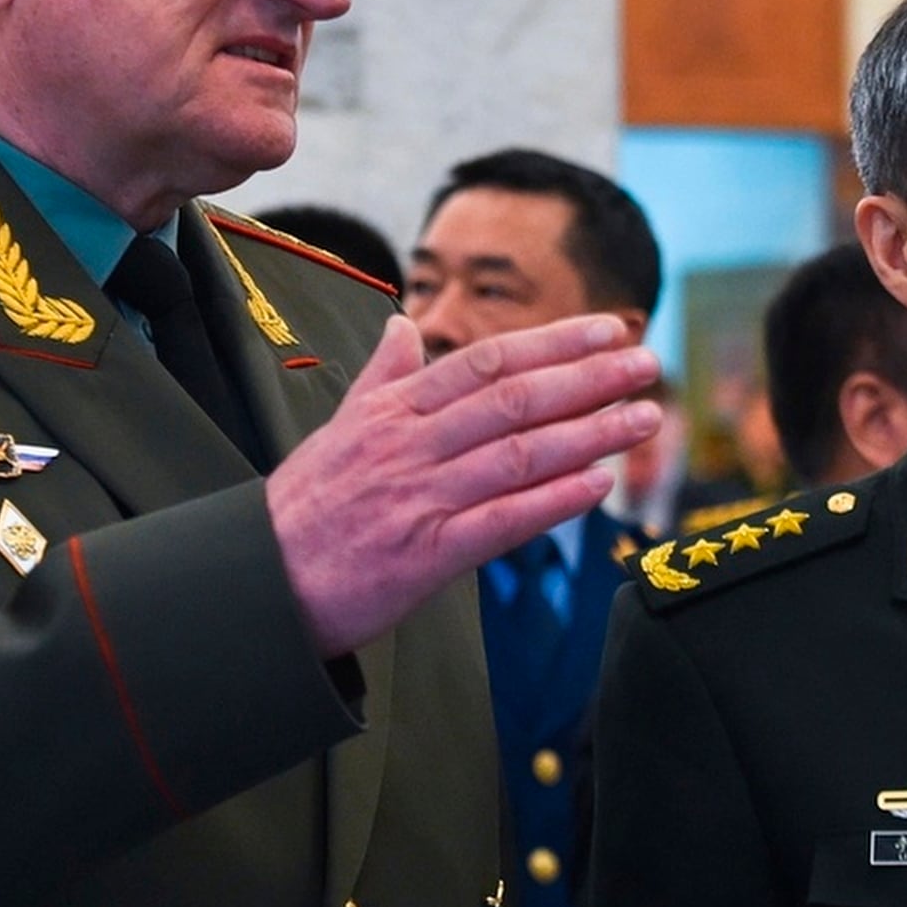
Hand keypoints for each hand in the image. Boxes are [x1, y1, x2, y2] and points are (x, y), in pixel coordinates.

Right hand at [267, 313, 661, 657]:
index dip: (553, 341)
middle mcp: (411, 446)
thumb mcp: (338, 427)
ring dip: (589, 433)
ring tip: (643, 417)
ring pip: (518, 454)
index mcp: (394, 411)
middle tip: (646, 363)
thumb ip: (382, 376)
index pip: (487, 361)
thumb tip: (403, 325)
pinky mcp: (426, 555)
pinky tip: (598, 483)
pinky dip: (553, 500)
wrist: (259, 582)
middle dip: (589, 377)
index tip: (607, 328)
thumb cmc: (304, 509)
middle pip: (514, 399)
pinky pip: (502, 521)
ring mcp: (420, 498)